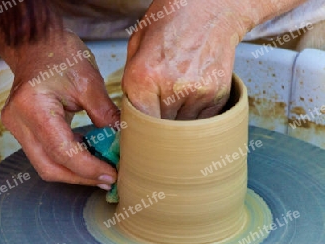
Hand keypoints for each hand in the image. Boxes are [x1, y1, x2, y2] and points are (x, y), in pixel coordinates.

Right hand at [0, 30, 119, 188]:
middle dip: (81, 177)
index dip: (89, 168)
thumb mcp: (89, 82)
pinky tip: (87, 159)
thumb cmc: (60, 54)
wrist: (36, 43)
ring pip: (45, 166)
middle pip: (49, 167)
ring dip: (74, 172)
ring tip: (101, 170)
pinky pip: (44, 155)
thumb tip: (123, 144)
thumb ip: (106, 115)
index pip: (62, 151)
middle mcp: (18, 122)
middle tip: (108, 179)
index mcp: (33, 107)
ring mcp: (16, 128)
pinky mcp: (22, 130)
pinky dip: (67, 161)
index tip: (112, 174)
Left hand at [122, 0, 249, 119]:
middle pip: (160, 128)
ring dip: (178, 117)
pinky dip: (196, 113)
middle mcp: (171, 87)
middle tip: (161, 103)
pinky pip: (201, 120)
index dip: (140, 126)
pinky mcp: (217, 95)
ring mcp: (197, 93)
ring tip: (179, 91)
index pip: (138, 122)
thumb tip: (131, 113)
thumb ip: (131, 83)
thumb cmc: (170, 23)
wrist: (210, 9)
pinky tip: (193, 91)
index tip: (142, 126)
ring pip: (182, 127)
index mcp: (143, 75)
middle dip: (158, 121)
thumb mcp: (136, 46)